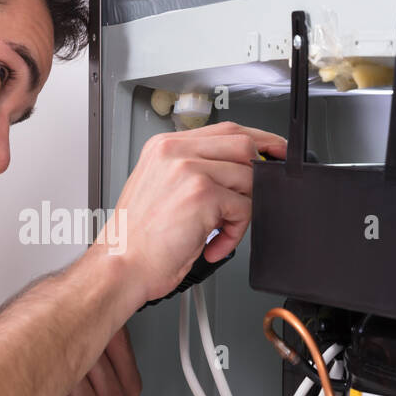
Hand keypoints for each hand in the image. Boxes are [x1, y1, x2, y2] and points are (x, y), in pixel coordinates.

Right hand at [99, 122, 286, 306]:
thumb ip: (194, 172)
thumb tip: (236, 173)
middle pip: (242, 144)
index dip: (257, 139)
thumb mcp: (160, 190)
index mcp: (164, 147)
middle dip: (261, 171)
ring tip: (219, 231)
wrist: (121, 266)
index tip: (273, 150)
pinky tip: (214, 243)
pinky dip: (235, 232)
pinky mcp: (202, 194)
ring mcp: (189, 169)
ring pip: (248, 178)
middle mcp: (175, 152)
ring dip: (242, 211)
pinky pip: (244, 208)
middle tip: (262, 193)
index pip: (224, 129)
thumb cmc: (137, 240)